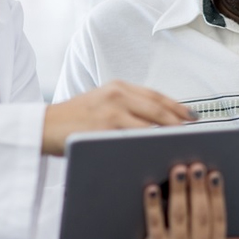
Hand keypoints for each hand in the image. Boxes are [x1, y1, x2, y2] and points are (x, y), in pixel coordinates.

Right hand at [42, 81, 195, 155]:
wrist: (44, 125)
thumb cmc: (73, 118)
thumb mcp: (101, 102)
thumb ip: (125, 106)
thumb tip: (155, 120)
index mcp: (118, 87)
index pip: (156, 95)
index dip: (177, 106)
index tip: (193, 116)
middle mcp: (117, 94)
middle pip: (158, 108)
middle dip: (179, 121)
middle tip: (195, 133)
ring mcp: (111, 111)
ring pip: (150, 124)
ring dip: (168, 134)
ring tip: (182, 144)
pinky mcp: (104, 128)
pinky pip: (134, 138)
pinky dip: (149, 144)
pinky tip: (159, 152)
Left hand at [117, 163, 238, 238]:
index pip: (218, 219)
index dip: (217, 196)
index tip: (216, 174)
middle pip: (200, 215)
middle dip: (199, 189)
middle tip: (197, 166)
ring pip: (179, 216)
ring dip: (180, 191)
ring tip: (178, 170)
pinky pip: (155, 225)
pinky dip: (153, 206)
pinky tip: (151, 189)